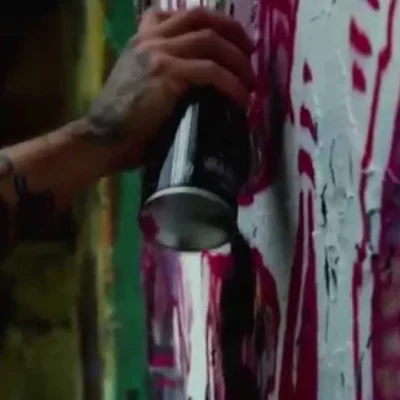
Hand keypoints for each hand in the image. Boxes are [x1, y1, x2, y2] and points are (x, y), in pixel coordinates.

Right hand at [85, 7, 255, 168]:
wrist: (102, 138)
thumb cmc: (123, 123)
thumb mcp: (140, 86)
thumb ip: (163, 74)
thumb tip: (198, 85)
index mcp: (143, 39)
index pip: (181, 14)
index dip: (213, 21)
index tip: (231, 38)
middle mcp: (150, 38)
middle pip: (202, 18)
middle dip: (233, 32)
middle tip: (250, 53)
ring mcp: (158, 52)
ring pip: (211, 41)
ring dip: (238, 60)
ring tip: (251, 81)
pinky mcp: (167, 74)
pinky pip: (211, 71)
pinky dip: (232, 84)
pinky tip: (242, 98)